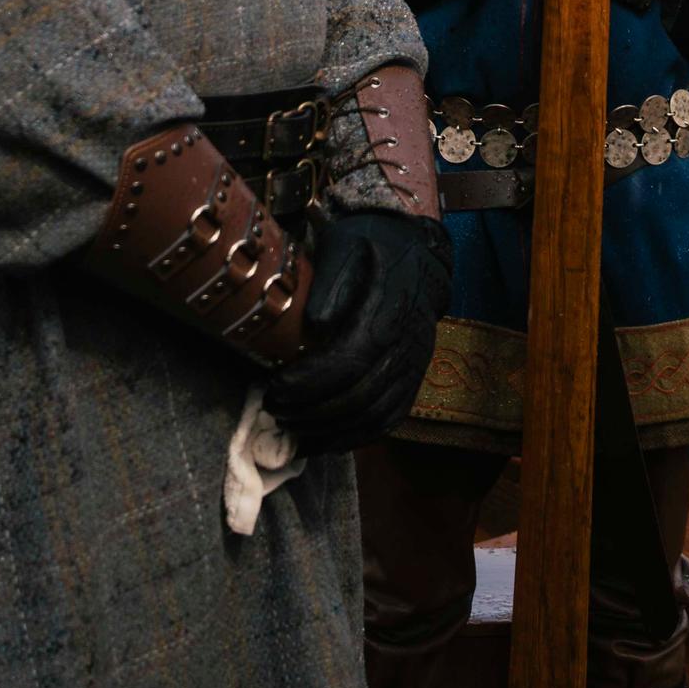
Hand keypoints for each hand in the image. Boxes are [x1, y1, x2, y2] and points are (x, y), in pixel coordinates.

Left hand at [262, 209, 451, 454]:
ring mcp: (415, 364)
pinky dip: (355, 439)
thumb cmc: (369, 247)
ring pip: (374, 415)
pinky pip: (389, 420)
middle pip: (359, 394)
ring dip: (329, 430)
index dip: (309, 381)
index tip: (274, 387)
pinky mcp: (414, 379)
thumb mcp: (344, 246)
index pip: (350, 358)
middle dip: (310, 410)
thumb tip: (315, 325)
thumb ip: (331, 283)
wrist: (414, 252)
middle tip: (273, 409)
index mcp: (390, 307)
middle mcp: (408, 342)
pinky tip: (323, 441)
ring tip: (291, 427)